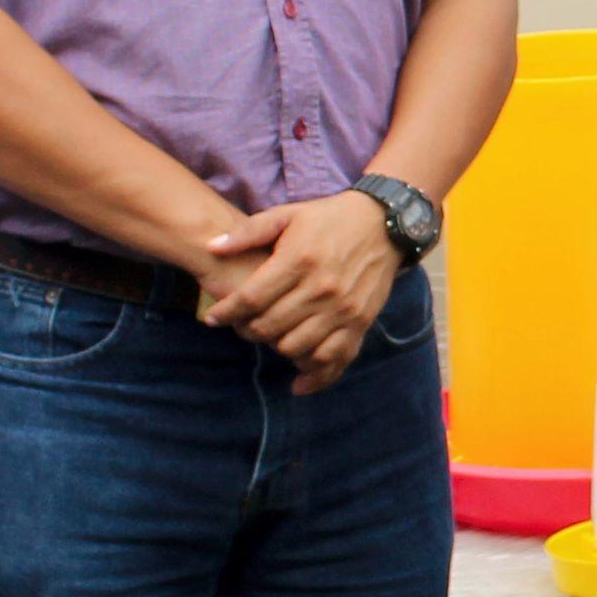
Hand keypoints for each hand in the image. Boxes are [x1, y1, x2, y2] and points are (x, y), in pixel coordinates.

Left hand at [208, 187, 400, 392]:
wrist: (384, 224)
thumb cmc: (329, 218)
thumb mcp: (287, 214)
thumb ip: (248, 232)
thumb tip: (212, 248)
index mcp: (299, 260)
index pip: (251, 298)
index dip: (226, 313)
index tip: (212, 319)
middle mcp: (320, 288)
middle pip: (269, 327)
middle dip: (247, 330)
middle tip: (242, 325)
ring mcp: (342, 309)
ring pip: (295, 347)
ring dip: (275, 347)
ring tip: (270, 337)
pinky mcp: (360, 322)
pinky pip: (333, 359)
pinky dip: (313, 376)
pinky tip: (298, 382)